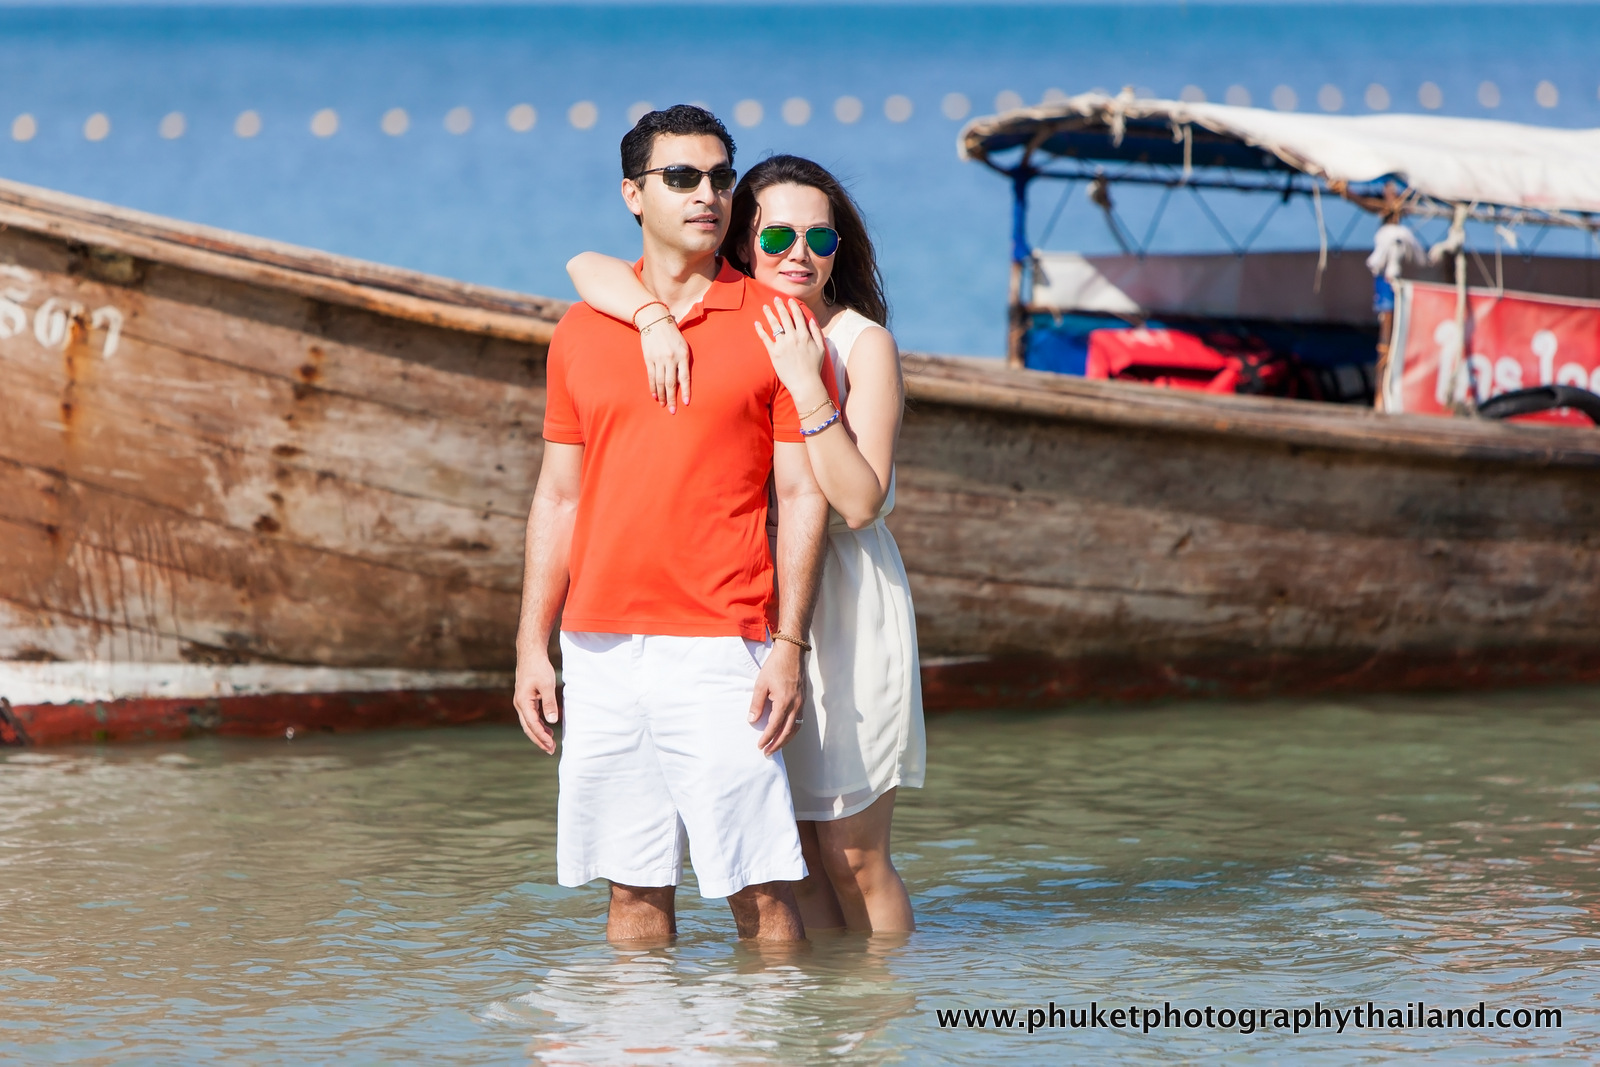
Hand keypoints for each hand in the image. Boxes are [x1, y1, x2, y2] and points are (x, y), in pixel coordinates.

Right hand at [513, 649, 560, 753]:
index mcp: (523, 702)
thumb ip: (549, 703)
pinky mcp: (525, 698)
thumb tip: (552, 721)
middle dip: (539, 740)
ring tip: (550, 742)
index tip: (551, 746)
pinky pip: (531, 716)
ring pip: (528, 723)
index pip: (532, 725)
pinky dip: (538, 724)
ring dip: (539, 733)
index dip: (541, 737)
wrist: (530, 653)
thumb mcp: (547, 685)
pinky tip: (547, 727)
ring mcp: (521, 702)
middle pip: (528, 727)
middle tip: (550, 750)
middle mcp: (519, 704)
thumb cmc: (539, 668)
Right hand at [640, 316, 690, 412]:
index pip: (685, 377)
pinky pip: (651, 376)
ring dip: (662, 395)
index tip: (686, 403)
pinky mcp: (649, 359)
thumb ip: (683, 363)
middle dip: (672, 398)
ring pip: (660, 382)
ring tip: (663, 405)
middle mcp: (671, 358)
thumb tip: (682, 382)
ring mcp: (659, 359)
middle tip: (672, 411)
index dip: (685, 391)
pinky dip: (653, 387)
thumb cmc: (673, 336)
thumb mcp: (683, 346)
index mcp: (682, 355)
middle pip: (671, 383)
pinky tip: (655, 396)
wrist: (655, 321)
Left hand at [749, 639, 804, 756]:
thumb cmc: (776, 666)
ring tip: (776, 746)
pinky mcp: (803, 700)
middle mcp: (795, 705)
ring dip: (786, 739)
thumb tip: (752, 720)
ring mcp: (801, 703)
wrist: (792, 652)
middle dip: (777, 744)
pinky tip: (786, 732)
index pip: (774, 726)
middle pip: (787, 732)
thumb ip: (757, 704)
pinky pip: (799, 720)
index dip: (767, 738)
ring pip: (795, 728)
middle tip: (768, 753)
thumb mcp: (761, 684)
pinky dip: (793, 730)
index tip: (760, 746)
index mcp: (784, 702)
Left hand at [754, 299, 828, 409]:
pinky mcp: (773, 353)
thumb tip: (812, 320)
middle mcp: (793, 337)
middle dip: (779, 306)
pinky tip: (756, 323)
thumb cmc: (814, 367)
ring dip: (769, 314)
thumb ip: (817, 333)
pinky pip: (765, 338)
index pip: (797, 316)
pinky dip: (760, 330)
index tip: (789, 300)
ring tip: (765, 307)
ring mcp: (782, 344)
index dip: (793, 306)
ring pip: (774, 325)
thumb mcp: (821, 348)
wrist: (805, 383)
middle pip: (784, 317)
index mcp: (804, 335)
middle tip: (775, 299)